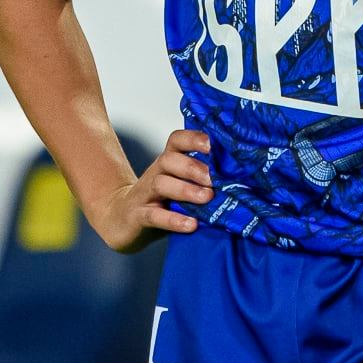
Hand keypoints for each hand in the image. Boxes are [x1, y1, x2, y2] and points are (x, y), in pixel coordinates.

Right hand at [86, 128, 213, 253]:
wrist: (121, 220)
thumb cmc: (161, 202)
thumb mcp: (181, 187)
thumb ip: (203, 183)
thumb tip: (241, 183)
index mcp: (168, 163)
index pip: (177, 141)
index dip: (193, 138)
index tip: (214, 144)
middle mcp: (155, 173)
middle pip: (170, 159)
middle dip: (193, 167)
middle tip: (214, 179)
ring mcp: (145, 194)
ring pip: (161, 184)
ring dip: (186, 190)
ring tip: (207, 198)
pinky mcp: (138, 217)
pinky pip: (154, 216)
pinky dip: (173, 220)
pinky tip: (191, 224)